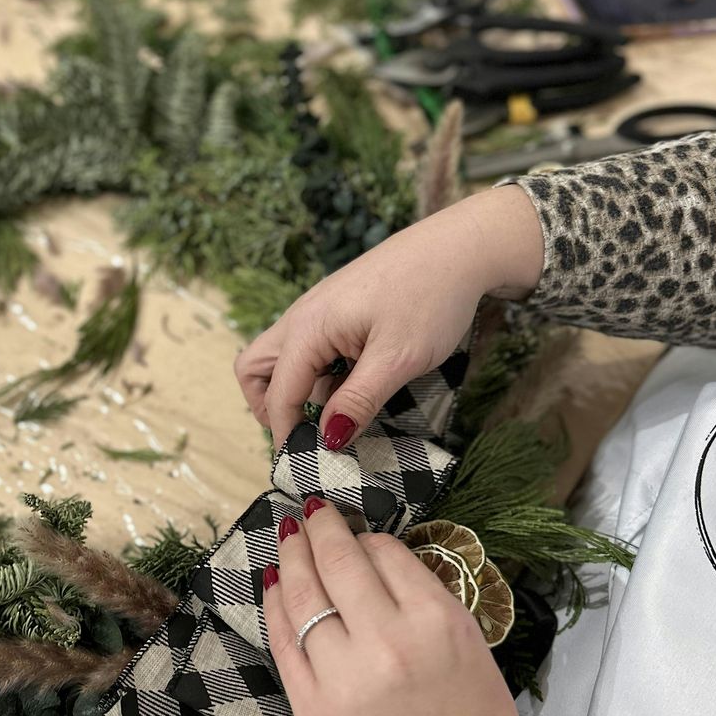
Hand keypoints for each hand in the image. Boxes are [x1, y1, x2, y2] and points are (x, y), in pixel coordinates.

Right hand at [235, 185, 544, 447]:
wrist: (461, 247)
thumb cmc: (430, 298)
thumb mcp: (397, 360)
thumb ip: (357, 400)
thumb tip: (327, 441)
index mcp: (308, 328)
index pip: (278, 394)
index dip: (286, 435)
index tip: (308, 469)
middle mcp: (302, 316)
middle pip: (255, 369)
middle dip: (269, 408)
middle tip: (305, 436)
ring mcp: (318, 310)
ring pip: (280, 357)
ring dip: (293, 390)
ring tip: (334, 413)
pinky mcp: (337, 309)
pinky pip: (307, 348)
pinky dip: (315, 374)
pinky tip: (354, 384)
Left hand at [263, 497, 538, 715]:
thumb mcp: (471, 650)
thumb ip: (424, 602)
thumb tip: (374, 559)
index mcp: (436, 623)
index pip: (386, 552)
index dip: (368, 537)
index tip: (359, 533)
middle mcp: (386, 642)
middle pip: (338, 562)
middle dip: (320, 528)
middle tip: (311, 511)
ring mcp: (341, 677)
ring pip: (303, 596)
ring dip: (292, 558)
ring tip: (288, 537)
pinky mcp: (311, 709)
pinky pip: (283, 642)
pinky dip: (274, 607)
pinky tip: (274, 586)